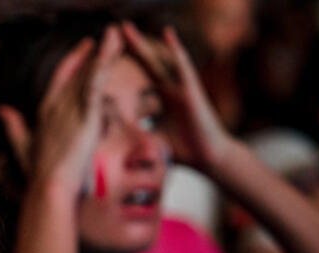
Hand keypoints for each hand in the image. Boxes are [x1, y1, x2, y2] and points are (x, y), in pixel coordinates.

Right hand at [6, 25, 122, 197]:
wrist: (49, 188)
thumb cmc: (37, 175)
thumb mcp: (22, 145)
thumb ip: (13, 125)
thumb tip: (1, 109)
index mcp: (44, 112)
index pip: (59, 79)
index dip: (72, 62)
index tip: (85, 48)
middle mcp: (56, 106)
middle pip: (76, 72)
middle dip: (91, 54)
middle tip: (107, 36)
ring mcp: (70, 109)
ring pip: (88, 74)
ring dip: (103, 53)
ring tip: (115, 36)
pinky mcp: (86, 115)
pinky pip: (96, 84)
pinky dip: (103, 65)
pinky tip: (112, 51)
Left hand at [121, 23, 232, 167]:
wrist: (209, 159)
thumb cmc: (183, 150)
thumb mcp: (150, 139)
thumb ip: (134, 133)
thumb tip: (113, 137)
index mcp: (164, 98)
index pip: (141, 76)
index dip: (127, 65)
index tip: (108, 52)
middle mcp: (172, 88)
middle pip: (147, 63)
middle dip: (130, 47)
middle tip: (113, 30)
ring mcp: (182, 87)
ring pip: (159, 60)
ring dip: (143, 44)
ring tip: (126, 28)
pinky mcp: (192, 90)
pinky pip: (183, 66)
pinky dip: (176, 49)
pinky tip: (168, 32)